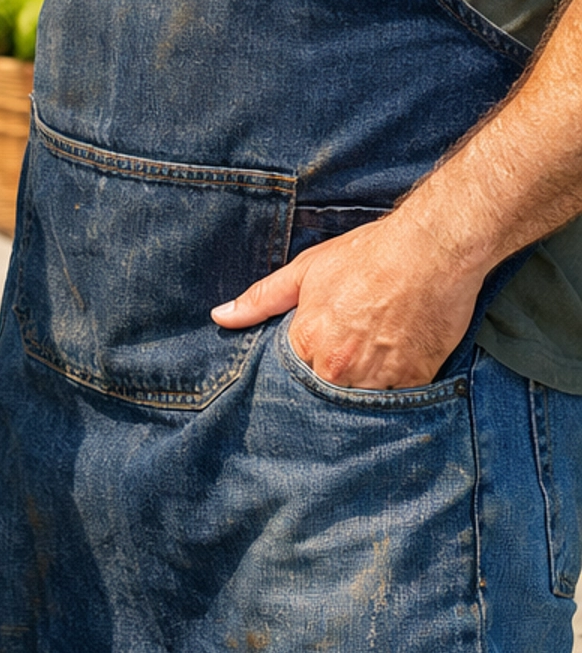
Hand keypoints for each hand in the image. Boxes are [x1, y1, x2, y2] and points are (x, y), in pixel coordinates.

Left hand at [211, 207, 484, 388]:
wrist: (431, 250)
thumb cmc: (367, 255)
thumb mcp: (306, 270)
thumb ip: (261, 299)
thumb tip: (221, 317)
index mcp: (310, 342)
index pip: (290, 378)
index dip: (297, 369)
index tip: (308, 357)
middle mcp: (341, 368)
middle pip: (325, 394)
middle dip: (328, 383)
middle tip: (343, 357)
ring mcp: (381, 378)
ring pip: (360, 403)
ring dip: (360, 390)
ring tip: (369, 360)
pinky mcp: (417, 382)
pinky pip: (398, 401)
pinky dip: (393, 391)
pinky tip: (395, 364)